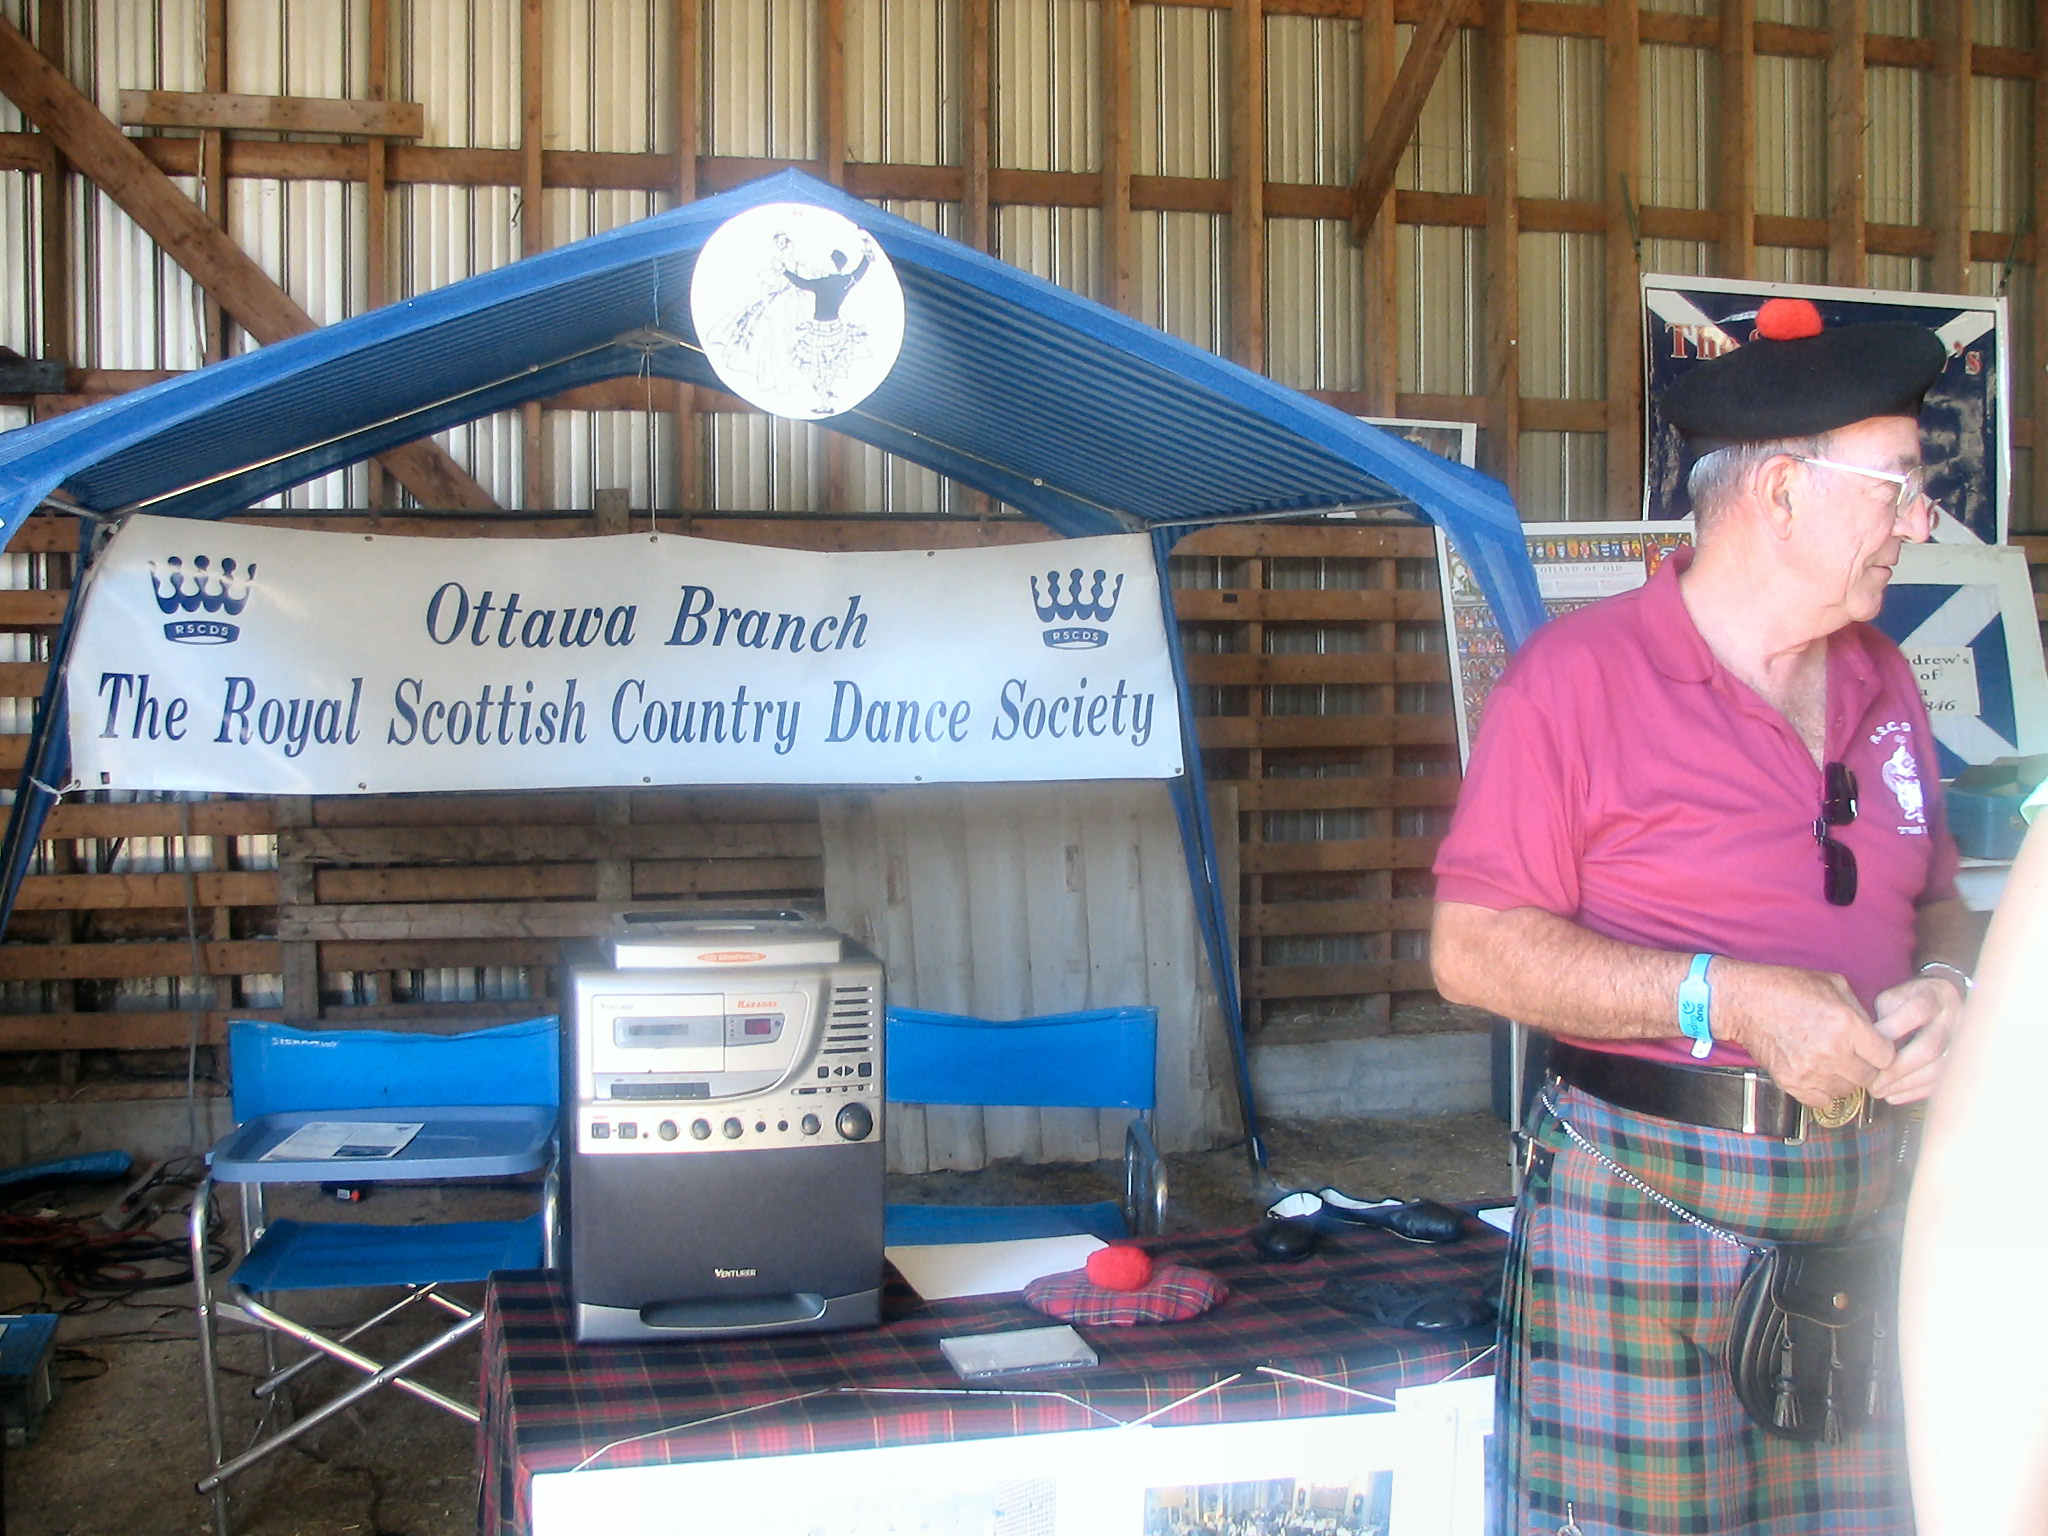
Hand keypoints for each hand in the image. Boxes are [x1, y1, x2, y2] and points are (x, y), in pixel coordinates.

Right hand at [1715, 959, 1896, 1107]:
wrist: (1743, 1002)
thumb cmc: (1787, 988)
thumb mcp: (1833, 985)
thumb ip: (1860, 1011)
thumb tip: (1875, 1033)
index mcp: (1847, 1025)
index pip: (1887, 1057)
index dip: (1882, 1052)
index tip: (1874, 1048)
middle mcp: (1832, 1052)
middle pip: (1870, 1078)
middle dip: (1866, 1067)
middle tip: (1853, 1056)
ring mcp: (1811, 1071)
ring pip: (1847, 1091)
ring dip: (1844, 1080)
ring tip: (1832, 1063)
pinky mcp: (1792, 1083)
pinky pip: (1822, 1101)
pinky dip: (1823, 1091)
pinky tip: (1818, 1075)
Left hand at [1867, 973, 1965, 1104]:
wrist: (1943, 1001)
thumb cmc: (1910, 1000)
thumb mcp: (1894, 997)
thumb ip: (1884, 1015)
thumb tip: (1867, 1043)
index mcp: (1934, 997)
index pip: (1916, 1012)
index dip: (1892, 1029)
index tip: (1867, 1044)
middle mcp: (1953, 1020)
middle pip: (1929, 1048)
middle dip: (1897, 1068)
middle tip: (1873, 1081)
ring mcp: (1961, 1043)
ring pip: (1936, 1069)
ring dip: (1905, 1084)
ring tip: (1880, 1091)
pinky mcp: (1960, 1062)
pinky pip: (1940, 1082)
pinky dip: (1915, 1091)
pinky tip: (1893, 1096)